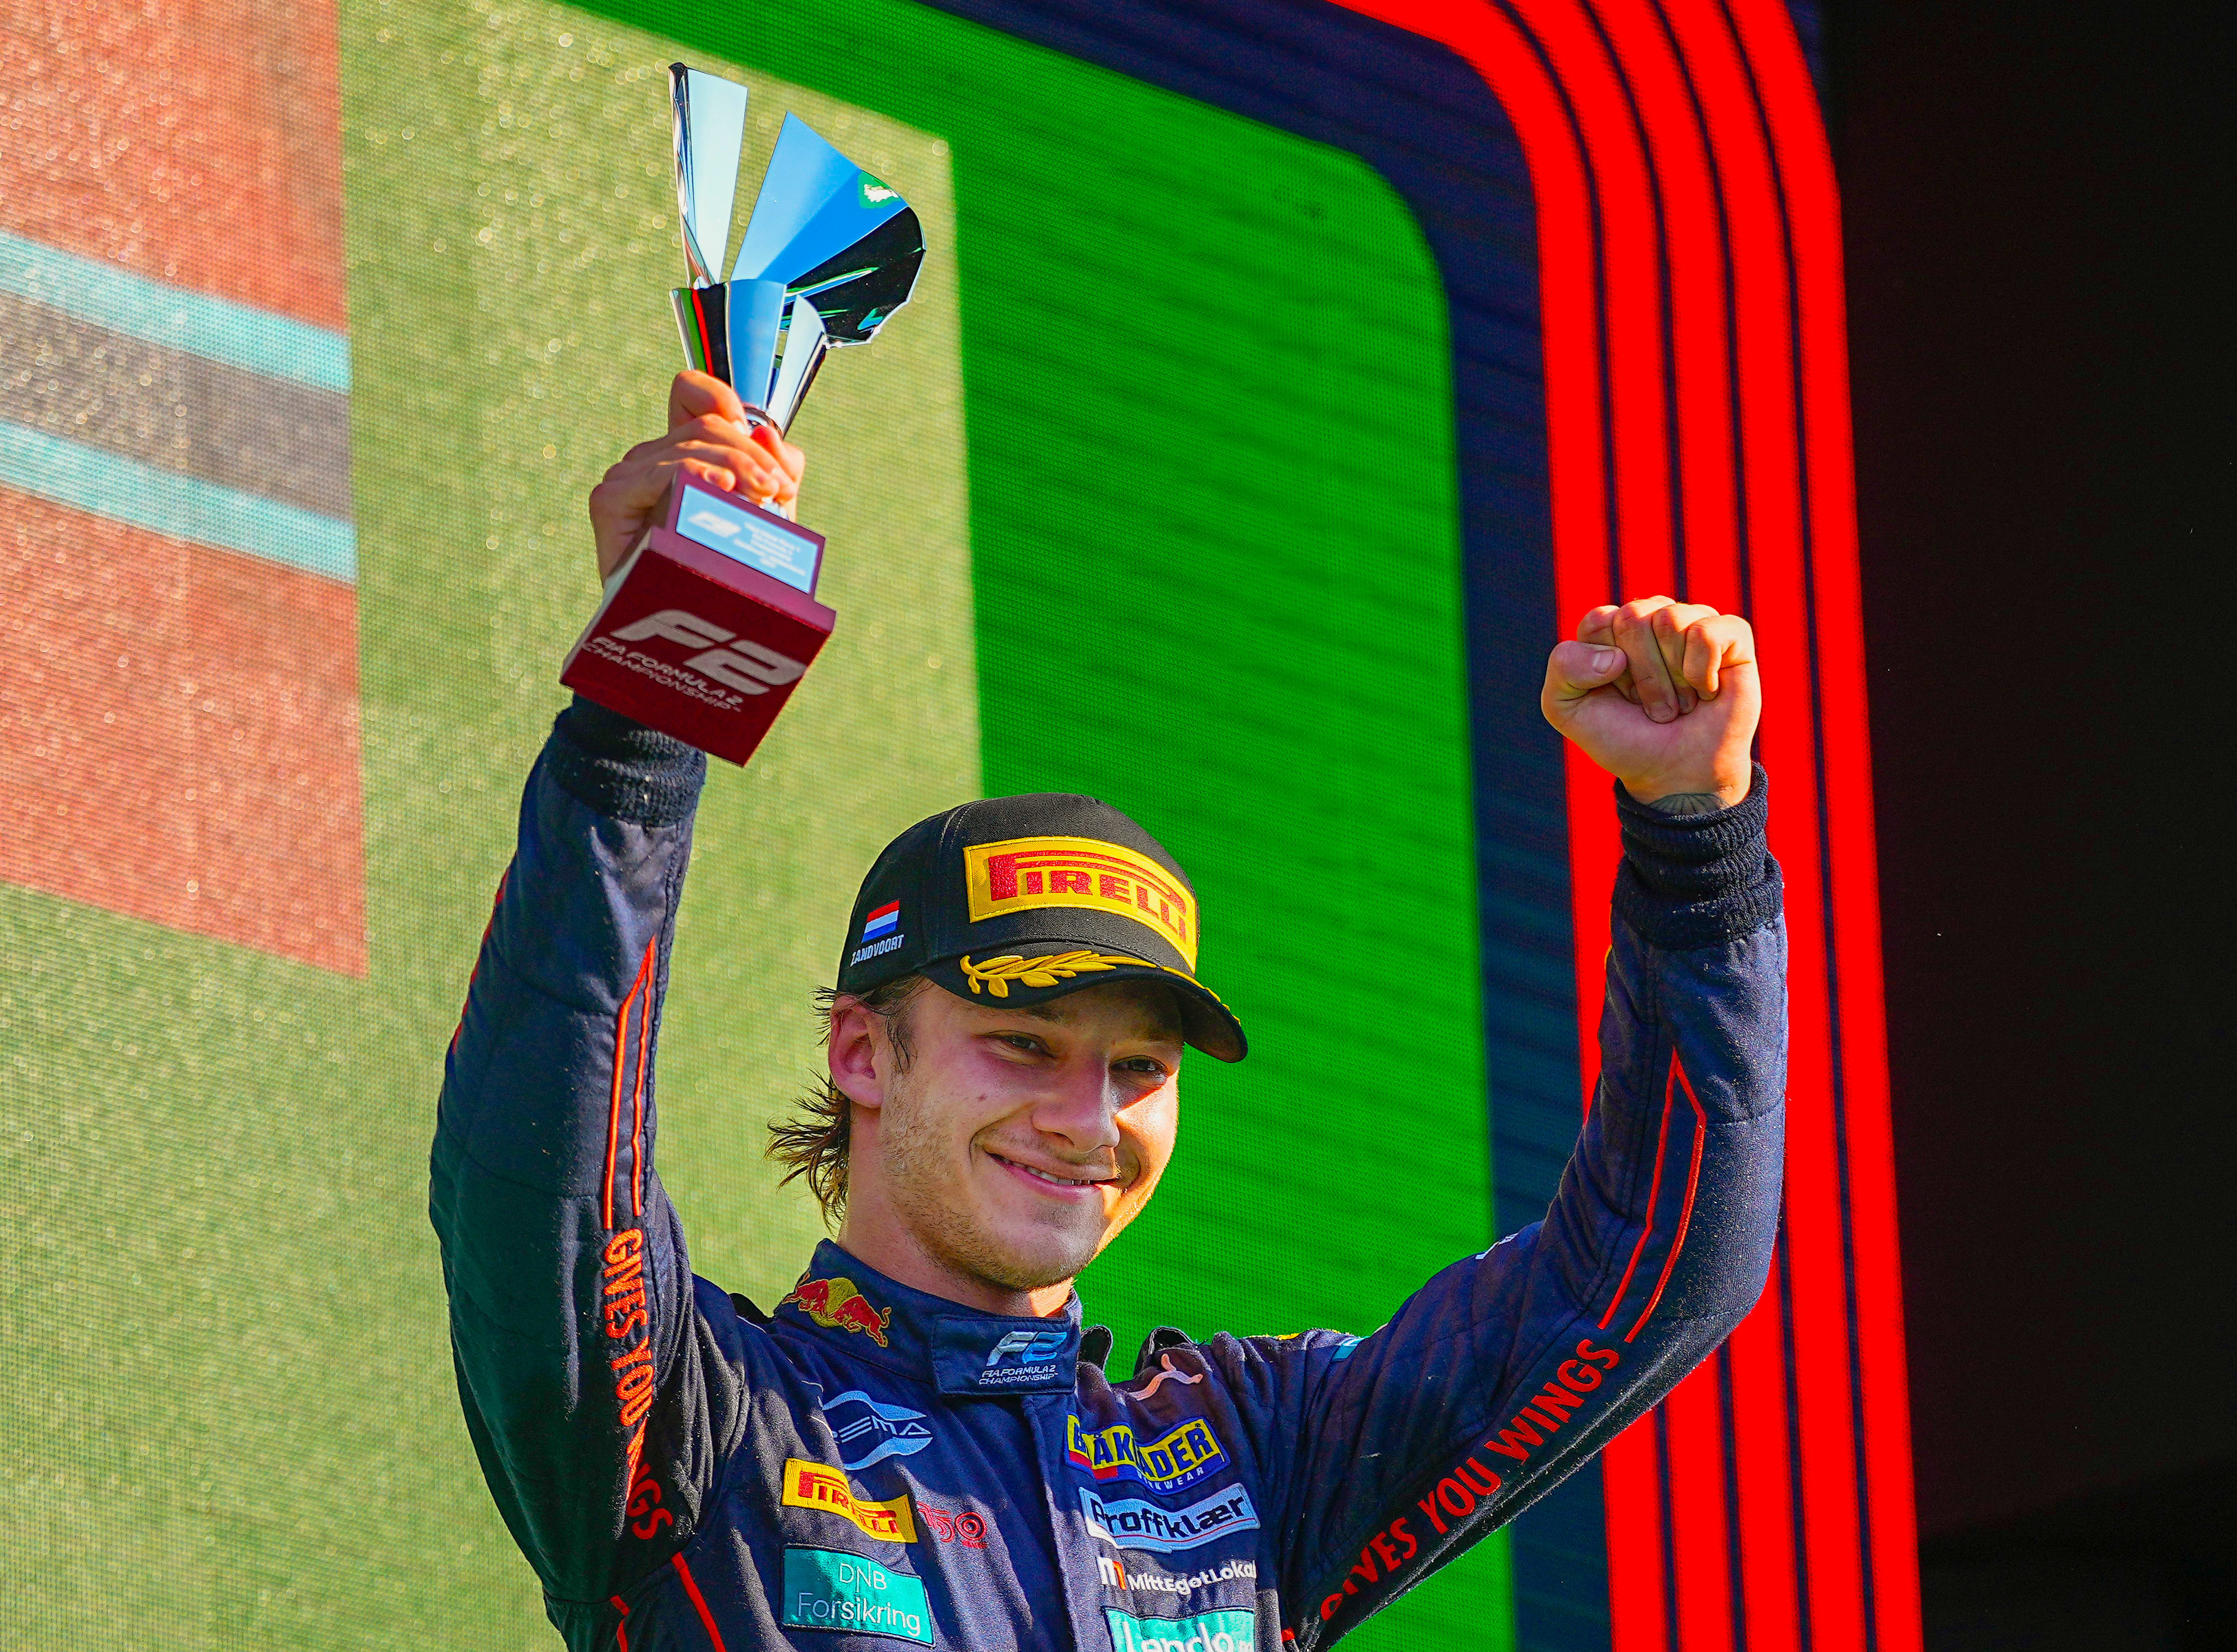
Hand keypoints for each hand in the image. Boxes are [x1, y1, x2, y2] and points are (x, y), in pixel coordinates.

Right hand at [585, 371, 804, 578]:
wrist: (695, 633)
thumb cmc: (729, 573)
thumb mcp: (768, 512)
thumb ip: (775, 468)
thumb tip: (767, 433)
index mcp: (680, 453)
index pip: (690, 394)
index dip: (723, 397)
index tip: (757, 431)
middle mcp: (649, 459)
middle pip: (706, 427)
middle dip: (752, 453)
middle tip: (781, 488)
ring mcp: (626, 477)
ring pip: (689, 448)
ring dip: (737, 468)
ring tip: (766, 498)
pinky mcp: (610, 501)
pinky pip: (659, 473)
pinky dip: (696, 476)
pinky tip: (723, 488)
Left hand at [1540, 597, 1759, 807]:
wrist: (1672, 775)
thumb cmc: (1622, 738)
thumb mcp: (1565, 708)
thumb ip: (1563, 667)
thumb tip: (1616, 655)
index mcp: (1611, 626)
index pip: (1599, 621)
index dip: (1603, 669)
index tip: (1617, 695)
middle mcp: (1652, 615)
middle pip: (1634, 618)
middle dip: (1640, 676)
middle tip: (1650, 704)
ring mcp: (1693, 621)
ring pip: (1670, 621)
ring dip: (1671, 679)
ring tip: (1679, 701)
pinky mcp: (1732, 634)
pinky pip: (1707, 633)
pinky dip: (1701, 673)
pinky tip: (1706, 691)